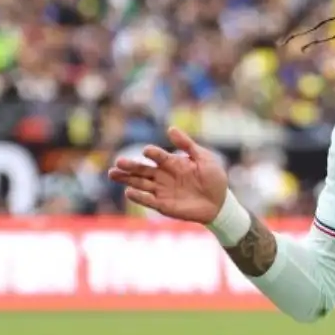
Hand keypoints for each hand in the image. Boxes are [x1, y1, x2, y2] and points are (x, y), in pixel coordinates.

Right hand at [108, 126, 228, 222]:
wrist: (221, 203)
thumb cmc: (214, 178)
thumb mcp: (204, 158)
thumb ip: (187, 145)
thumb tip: (170, 129)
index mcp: (172, 163)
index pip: (158, 156)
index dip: (153, 153)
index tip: (147, 151)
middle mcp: (164, 176)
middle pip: (142, 170)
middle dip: (129, 166)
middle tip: (117, 162)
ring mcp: (162, 191)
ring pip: (140, 184)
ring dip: (127, 180)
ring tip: (113, 174)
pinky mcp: (164, 206)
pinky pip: (149, 201)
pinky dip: (139, 197)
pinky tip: (128, 192)